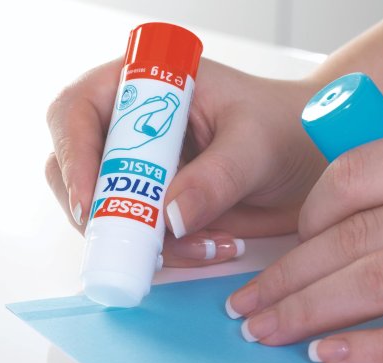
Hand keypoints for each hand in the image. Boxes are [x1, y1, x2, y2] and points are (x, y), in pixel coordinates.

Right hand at [46, 58, 324, 266]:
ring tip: (206, 247)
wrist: (309, 159)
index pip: (77, 113)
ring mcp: (143, 173)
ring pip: (107, 215)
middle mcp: (132, 130)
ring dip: (143, 243)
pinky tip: (214, 249)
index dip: (74, 158)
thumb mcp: (255, 144)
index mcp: (143, 86)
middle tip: (145, 243)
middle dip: (104, 214)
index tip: (92, 205)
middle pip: (76, 172)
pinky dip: (169, 255)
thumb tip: (168, 217)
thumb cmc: (285, 128)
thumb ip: (215, 178)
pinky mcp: (159, 209)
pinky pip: (141, 239)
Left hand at [227, 135, 382, 362]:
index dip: (309, 214)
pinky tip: (325, 356)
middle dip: (286, 280)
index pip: (350, 176)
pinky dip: (371, 347)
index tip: (288, 245)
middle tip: (243, 310)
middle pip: (350, 238)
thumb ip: (380, 195)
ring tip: (265, 333)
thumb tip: (315, 234)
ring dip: (310, 311)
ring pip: (375, 278)